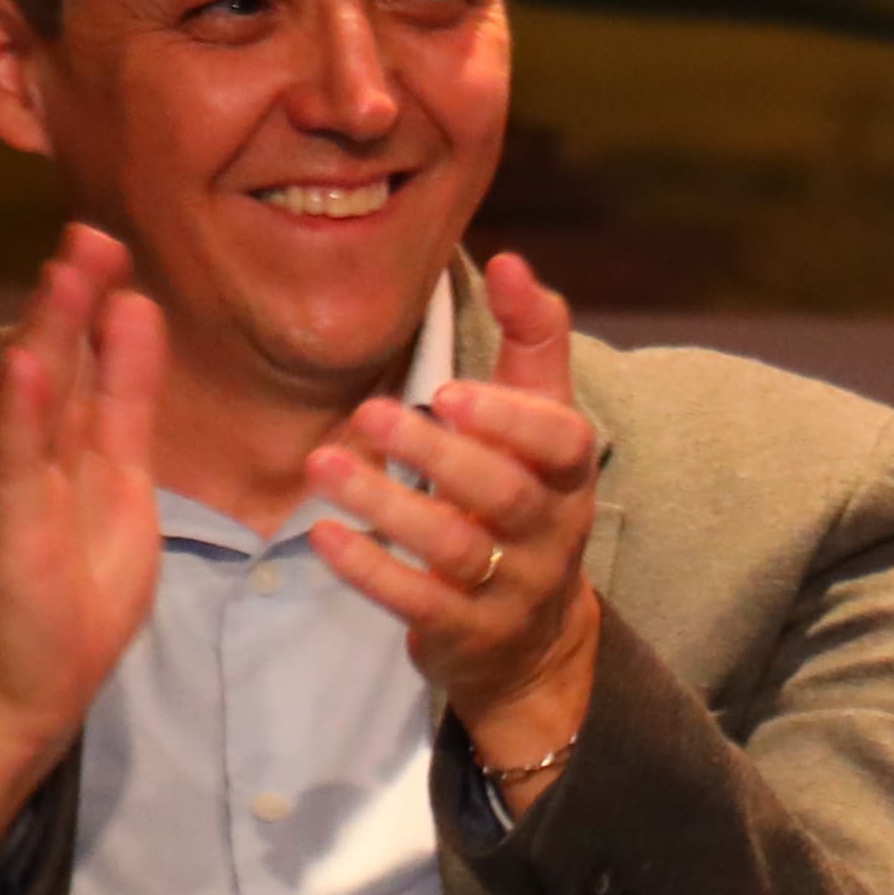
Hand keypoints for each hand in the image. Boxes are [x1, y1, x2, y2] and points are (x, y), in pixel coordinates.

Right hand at [0, 229, 169, 873]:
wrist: (43, 678)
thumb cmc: (79, 581)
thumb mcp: (122, 472)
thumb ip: (126, 397)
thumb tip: (136, 311)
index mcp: (55, 436)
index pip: (76, 354)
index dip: (91, 298)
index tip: (111, 241)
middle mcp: (21, 450)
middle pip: (48, 361)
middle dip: (69, 299)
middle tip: (91, 234)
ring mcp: (7, 486)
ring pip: (28, 399)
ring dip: (45, 336)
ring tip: (65, 275)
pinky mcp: (5, 529)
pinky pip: (13, 466)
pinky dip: (22, 417)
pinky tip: (32, 373)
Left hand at [309, 250, 608, 784]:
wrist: (532, 632)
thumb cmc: (524, 494)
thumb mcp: (540, 421)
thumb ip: (531, 341)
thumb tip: (509, 260)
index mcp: (571, 473)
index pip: (560, 443)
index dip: (510, 420)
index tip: (449, 390)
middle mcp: (553, 533)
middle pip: (505, 496)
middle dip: (437, 456)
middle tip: (368, 413)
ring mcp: (514, 589)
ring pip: (456, 550)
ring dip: (388, 507)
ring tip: (322, 466)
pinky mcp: (467, 634)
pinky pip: (420, 603)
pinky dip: (371, 571)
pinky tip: (324, 536)